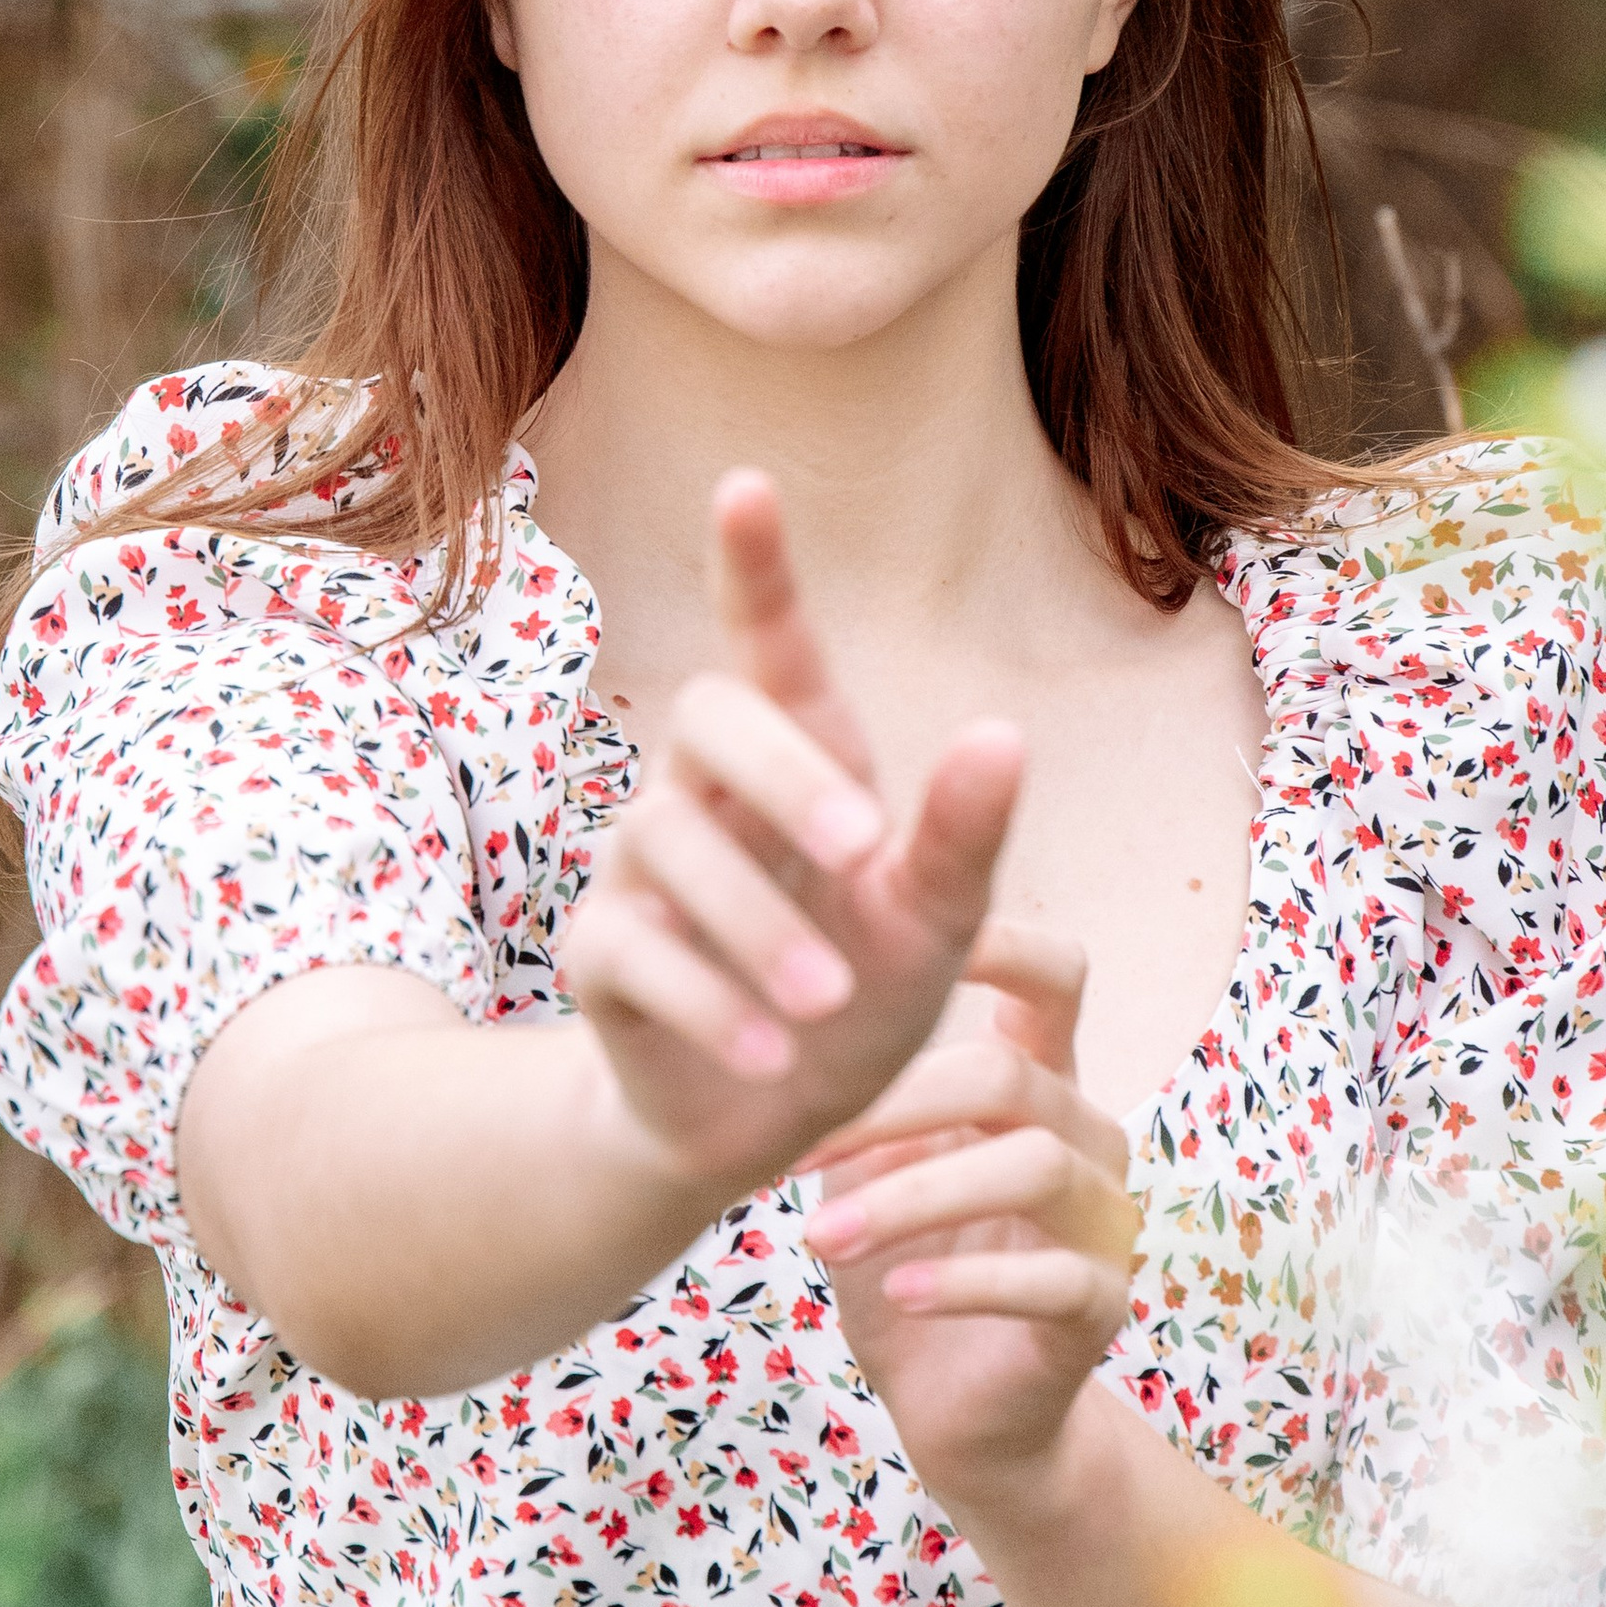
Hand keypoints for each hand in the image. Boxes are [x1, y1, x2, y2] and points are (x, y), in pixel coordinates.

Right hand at [561, 471, 1024, 1215]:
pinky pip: (633, 949)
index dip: (753, 568)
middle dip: (783, 773)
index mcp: (799, 762)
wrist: (772, 1121)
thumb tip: (1003, 734)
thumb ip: (964, 838)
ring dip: (758, 924)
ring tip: (829, 1002)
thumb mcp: (937, 924)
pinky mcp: (602, 955)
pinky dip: (709, 1002)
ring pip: (669, 842)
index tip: (745, 485)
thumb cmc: (864, 990)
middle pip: (710, 718)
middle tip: (862, 847)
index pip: (767, 645)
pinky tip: (773, 1054)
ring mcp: (643, 869)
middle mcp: (706, 792)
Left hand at [800, 922, 1139, 1500]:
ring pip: (1033, 1169)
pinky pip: (1051, 1279)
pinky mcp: (1101, 1308)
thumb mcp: (867, 1174)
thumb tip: (769, 1006)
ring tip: (818, 1239)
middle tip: (795, 1148)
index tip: (891, 941)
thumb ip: (853, 1097)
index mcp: (1037, 1084)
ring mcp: (1105, 1223)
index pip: (1052, 978)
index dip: (994, 945)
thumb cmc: (905, 1271)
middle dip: (895, 1106)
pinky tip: (897, 1292)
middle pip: (1010, 1077)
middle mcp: (1087, 1136)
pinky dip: (965, 1282)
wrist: (956, 1414)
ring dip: (912, 1199)